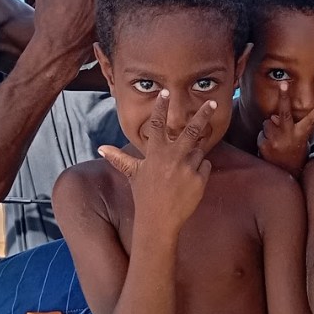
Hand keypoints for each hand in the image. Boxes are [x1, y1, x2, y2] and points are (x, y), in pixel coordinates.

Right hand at [99, 91, 215, 233]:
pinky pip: (205, 166)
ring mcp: (188, 168)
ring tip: (183, 168)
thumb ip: (119, 158)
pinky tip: (190, 180)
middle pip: (192, 129)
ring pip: (199, 149)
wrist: (159, 220)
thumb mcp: (132, 174)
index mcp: (156, 153)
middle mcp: (173, 157)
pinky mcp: (200, 179)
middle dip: (203, 114)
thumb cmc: (144, 195)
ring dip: (195, 154)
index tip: (165, 92)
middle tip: (212, 102)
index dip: (161, 107)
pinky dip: (200, 169)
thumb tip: (101, 148)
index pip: (158, 124)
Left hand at [257, 82, 313, 175]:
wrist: (285, 174)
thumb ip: (288, 126)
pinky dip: (264, 137)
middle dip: (284, 96)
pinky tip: (270, 147)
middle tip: (283, 83)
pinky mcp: (264, 145)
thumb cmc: (294, 152)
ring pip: (268, 122)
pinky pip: (261, 133)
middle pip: (285, 113)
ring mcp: (275, 141)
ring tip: (276, 140)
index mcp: (301, 134)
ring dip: (270, 128)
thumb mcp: (298, 140)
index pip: (312, 120)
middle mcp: (289, 136)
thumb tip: (273, 116)